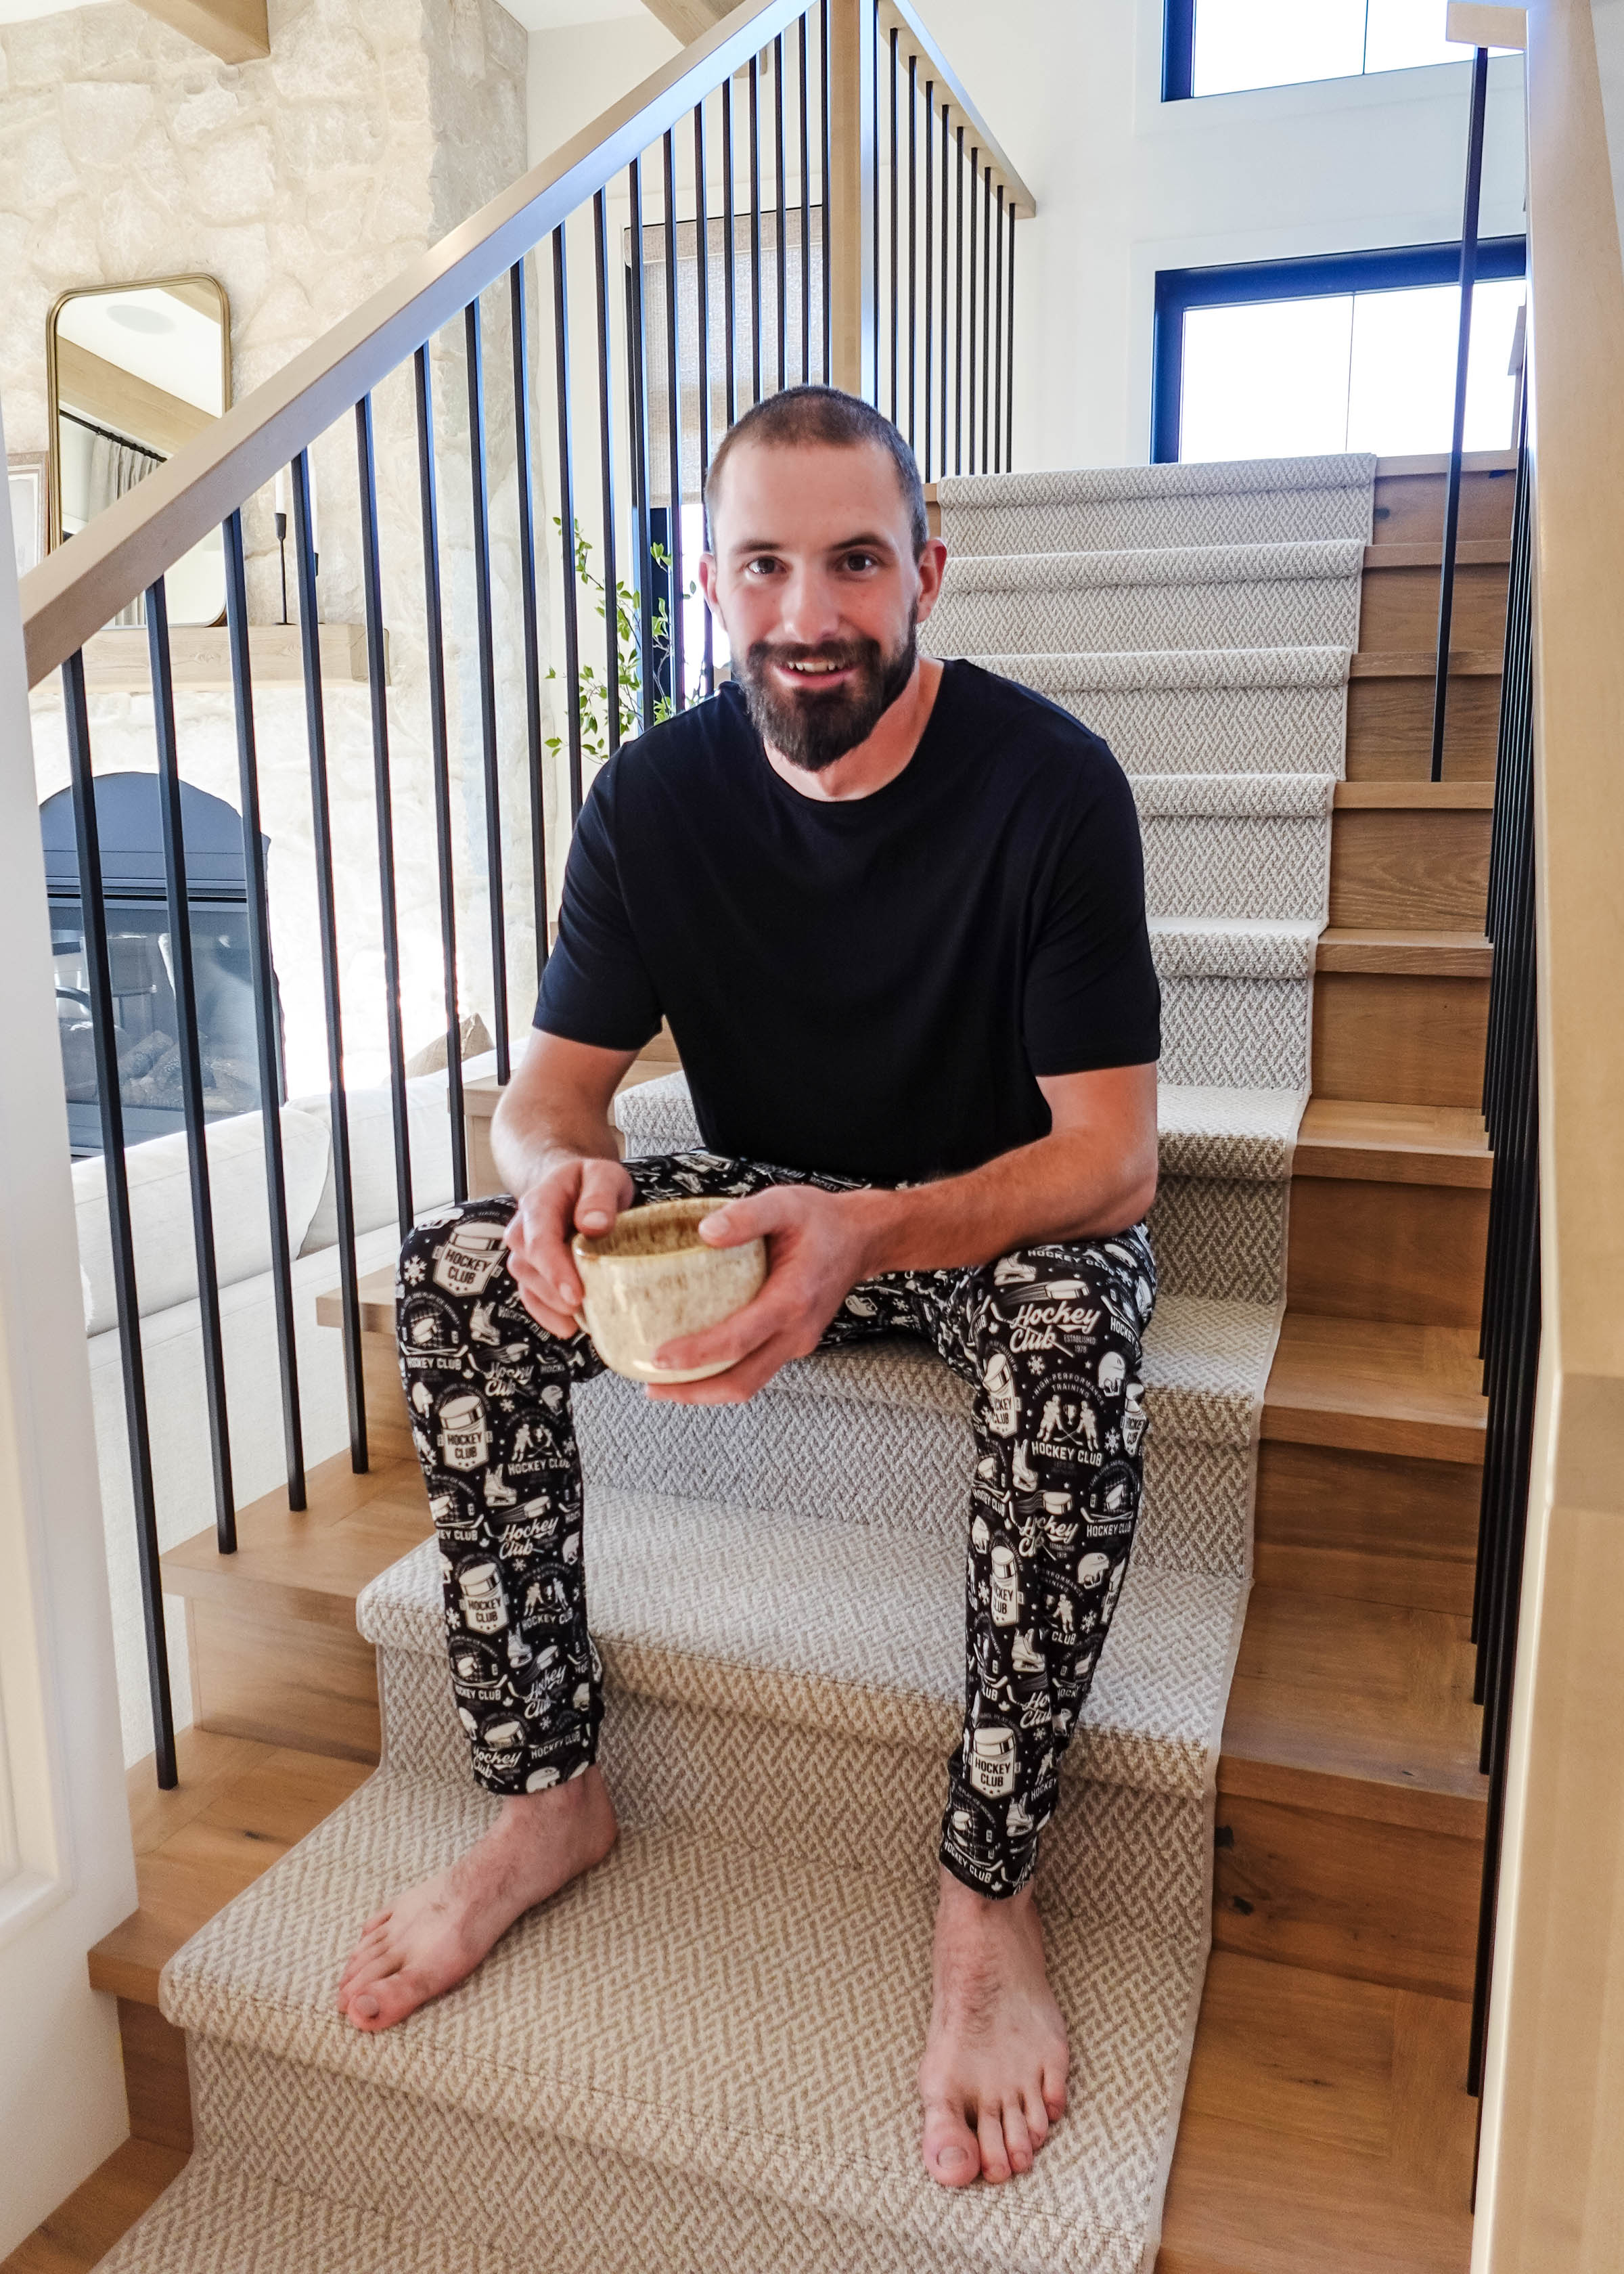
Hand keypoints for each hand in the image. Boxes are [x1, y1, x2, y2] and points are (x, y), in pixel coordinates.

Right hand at [503, 1153, 633, 1337]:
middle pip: (528, 1266)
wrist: (574, 1184)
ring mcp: (524, 1252)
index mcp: (539, 1202)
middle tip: (586, 1308)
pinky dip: (548, 1315)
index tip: (575, 1294)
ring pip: (527, 1284)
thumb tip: (594, 1225)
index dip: (554, 1270)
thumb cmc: (590, 1182)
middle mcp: (523, 1228)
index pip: (538, 1239)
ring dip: (553, 1306)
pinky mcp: (532, 1270)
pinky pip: (531, 1297)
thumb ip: (600, 1196)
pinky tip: (570, 1326)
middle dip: (554, 1292)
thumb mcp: (603, 1175)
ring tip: (584, 1318)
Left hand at [645, 1184, 875, 1403]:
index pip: (738, 1341)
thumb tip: (705, 1233)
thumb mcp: (784, 1203)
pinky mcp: (792, 1343)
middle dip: (693, 1392)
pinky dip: (722, 1375)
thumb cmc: (821, 1220)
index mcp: (792, 1300)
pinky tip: (694, 1365)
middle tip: (650, 1385)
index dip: (696, 1355)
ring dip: (705, 1391)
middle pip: (741, 1381)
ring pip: (748, 1383)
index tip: (658, 1358)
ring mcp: (797, 1342)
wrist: (861, 1238)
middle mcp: (796, 1331)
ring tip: (662, 1384)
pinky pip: (755, 1370)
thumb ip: (746, 1215)